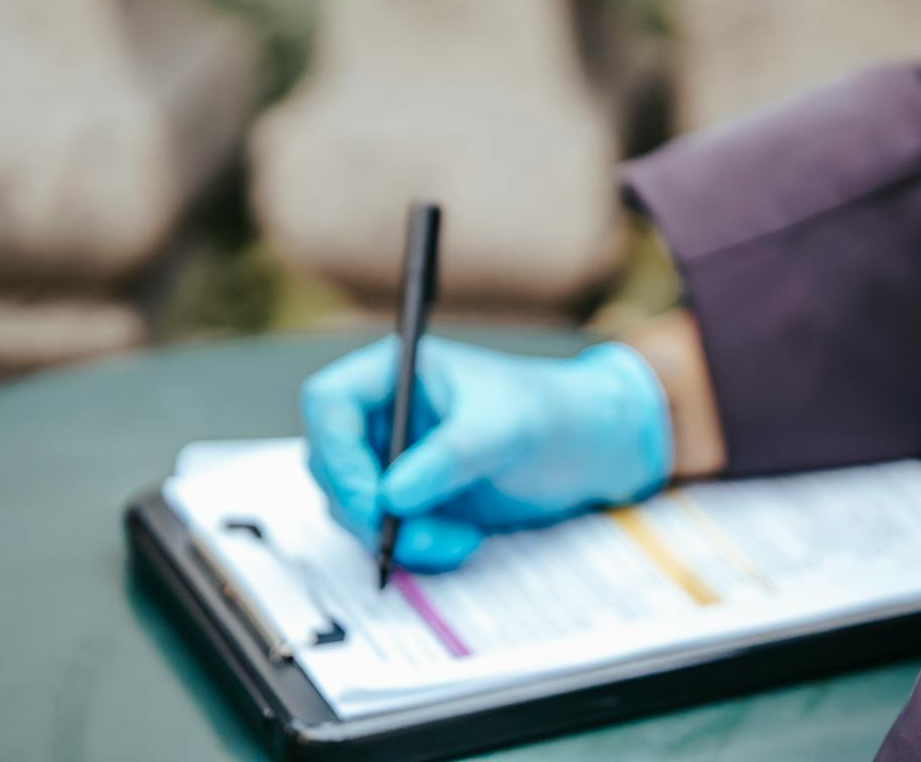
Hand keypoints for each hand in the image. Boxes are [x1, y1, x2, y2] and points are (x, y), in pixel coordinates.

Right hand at [300, 337, 672, 571]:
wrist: (591, 450)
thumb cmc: (552, 413)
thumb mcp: (505, 426)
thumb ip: (451, 455)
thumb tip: (391, 495)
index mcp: (397, 372)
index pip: (329, 401)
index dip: (336, 451)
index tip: (370, 497)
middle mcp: (386, 416)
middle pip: (330, 464)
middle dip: (364, 507)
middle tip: (401, 535)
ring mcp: (395, 462)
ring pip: (354, 508)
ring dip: (394, 536)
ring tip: (455, 541)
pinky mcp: (413, 503)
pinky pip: (386, 534)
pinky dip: (415, 548)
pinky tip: (463, 543)